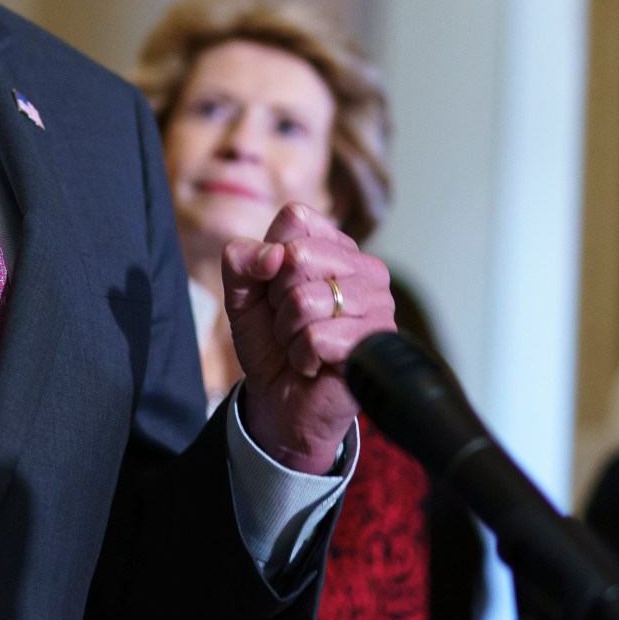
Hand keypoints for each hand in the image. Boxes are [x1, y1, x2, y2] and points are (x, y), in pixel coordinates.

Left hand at [222, 202, 390, 473]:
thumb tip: (272, 254)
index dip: (270, 258)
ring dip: (288, 332)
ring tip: (302, 344)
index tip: (275, 289)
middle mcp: (365, 269)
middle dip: (277, 299)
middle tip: (289, 323)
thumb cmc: (270, 343)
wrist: (281, 400)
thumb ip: (242, 261)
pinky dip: (301, 356)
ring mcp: (377, 304)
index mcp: (337, 246)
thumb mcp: (241, 295)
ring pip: (305, 300)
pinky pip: (316, 337)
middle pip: (298, 256)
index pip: (296, 218)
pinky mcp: (374, 342)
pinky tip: (314, 364)